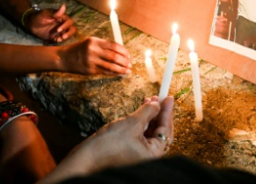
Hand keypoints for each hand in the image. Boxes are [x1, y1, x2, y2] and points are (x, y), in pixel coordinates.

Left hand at [26, 4, 75, 42]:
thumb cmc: (38, 17)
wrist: (31, 25)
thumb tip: (64, 6)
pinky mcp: (56, 36)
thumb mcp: (45, 14)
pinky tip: (55, 40)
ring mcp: (60, 31)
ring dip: (66, 37)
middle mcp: (63, 24)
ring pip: (69, 34)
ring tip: (59, 39)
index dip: (66, 26)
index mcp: (61, 17)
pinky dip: (60, 40)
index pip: (69, 21)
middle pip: (72, 28)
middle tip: (63, 37)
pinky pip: (62, 39)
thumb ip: (54, 12)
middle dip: (69, 33)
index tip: (58, 30)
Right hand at [38, 97, 173, 183]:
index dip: (168, 112)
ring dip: (150, 116)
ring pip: (150, 132)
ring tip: (150, 100)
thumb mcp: (132, 123)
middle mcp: (149, 156)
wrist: (86, 158)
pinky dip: (142, 122)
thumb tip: (157, 104)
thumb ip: (147, 112)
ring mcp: (140, 154)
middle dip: (159, 113)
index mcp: (154, 154)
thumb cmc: (108, 145)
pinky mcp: (130, 151)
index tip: (169, 97)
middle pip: (160, 131)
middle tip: (160, 97)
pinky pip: (141, 135)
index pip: (166, 130)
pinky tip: (141, 110)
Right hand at [57, 37, 130, 75]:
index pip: (114, 46)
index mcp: (95, 41)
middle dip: (124, 61)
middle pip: (114, 56)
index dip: (123, 51)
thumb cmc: (80, 49)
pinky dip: (114, 73)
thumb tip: (121, 52)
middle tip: (130, 64)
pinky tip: (120, 74)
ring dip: (121, 69)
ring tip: (128, 70)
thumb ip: (104, 46)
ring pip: (111, 66)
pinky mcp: (90, 70)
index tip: (128, 55)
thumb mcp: (91, 43)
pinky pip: (105, 72)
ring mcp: (91, 61)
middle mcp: (93, 50)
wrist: (64, 57)